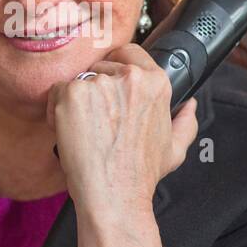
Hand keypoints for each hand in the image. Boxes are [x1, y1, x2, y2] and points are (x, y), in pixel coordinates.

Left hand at [46, 43, 197, 219]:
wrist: (114, 195)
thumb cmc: (139, 175)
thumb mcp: (174, 149)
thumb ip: (185, 122)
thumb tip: (190, 106)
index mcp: (156, 84)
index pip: (131, 51)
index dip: (117, 67)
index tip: (110, 86)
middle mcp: (130, 78)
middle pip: (101, 67)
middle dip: (95, 90)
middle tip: (98, 121)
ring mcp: (99, 84)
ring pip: (78, 79)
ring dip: (76, 101)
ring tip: (85, 130)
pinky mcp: (73, 94)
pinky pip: (56, 91)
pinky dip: (56, 110)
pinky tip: (68, 131)